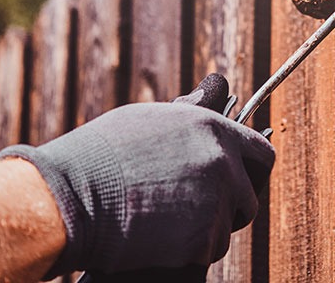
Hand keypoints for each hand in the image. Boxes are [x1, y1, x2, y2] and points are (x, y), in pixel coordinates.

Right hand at [0, 76, 274, 277]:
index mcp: (213, 128)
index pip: (262, 153)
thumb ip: (194, 112)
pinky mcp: (201, 239)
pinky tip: (160, 236)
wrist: (72, 196)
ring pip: (228, 226)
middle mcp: (222, 162)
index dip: (251, 171)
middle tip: (199, 210)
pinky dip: (190, 249)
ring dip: (205, 228)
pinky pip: (209, 249)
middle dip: (231, 206)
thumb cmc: (104, 153)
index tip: (239, 181)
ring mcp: (215, 201)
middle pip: (249, 197)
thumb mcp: (153, 118)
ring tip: (165, 219)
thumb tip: (217, 85)